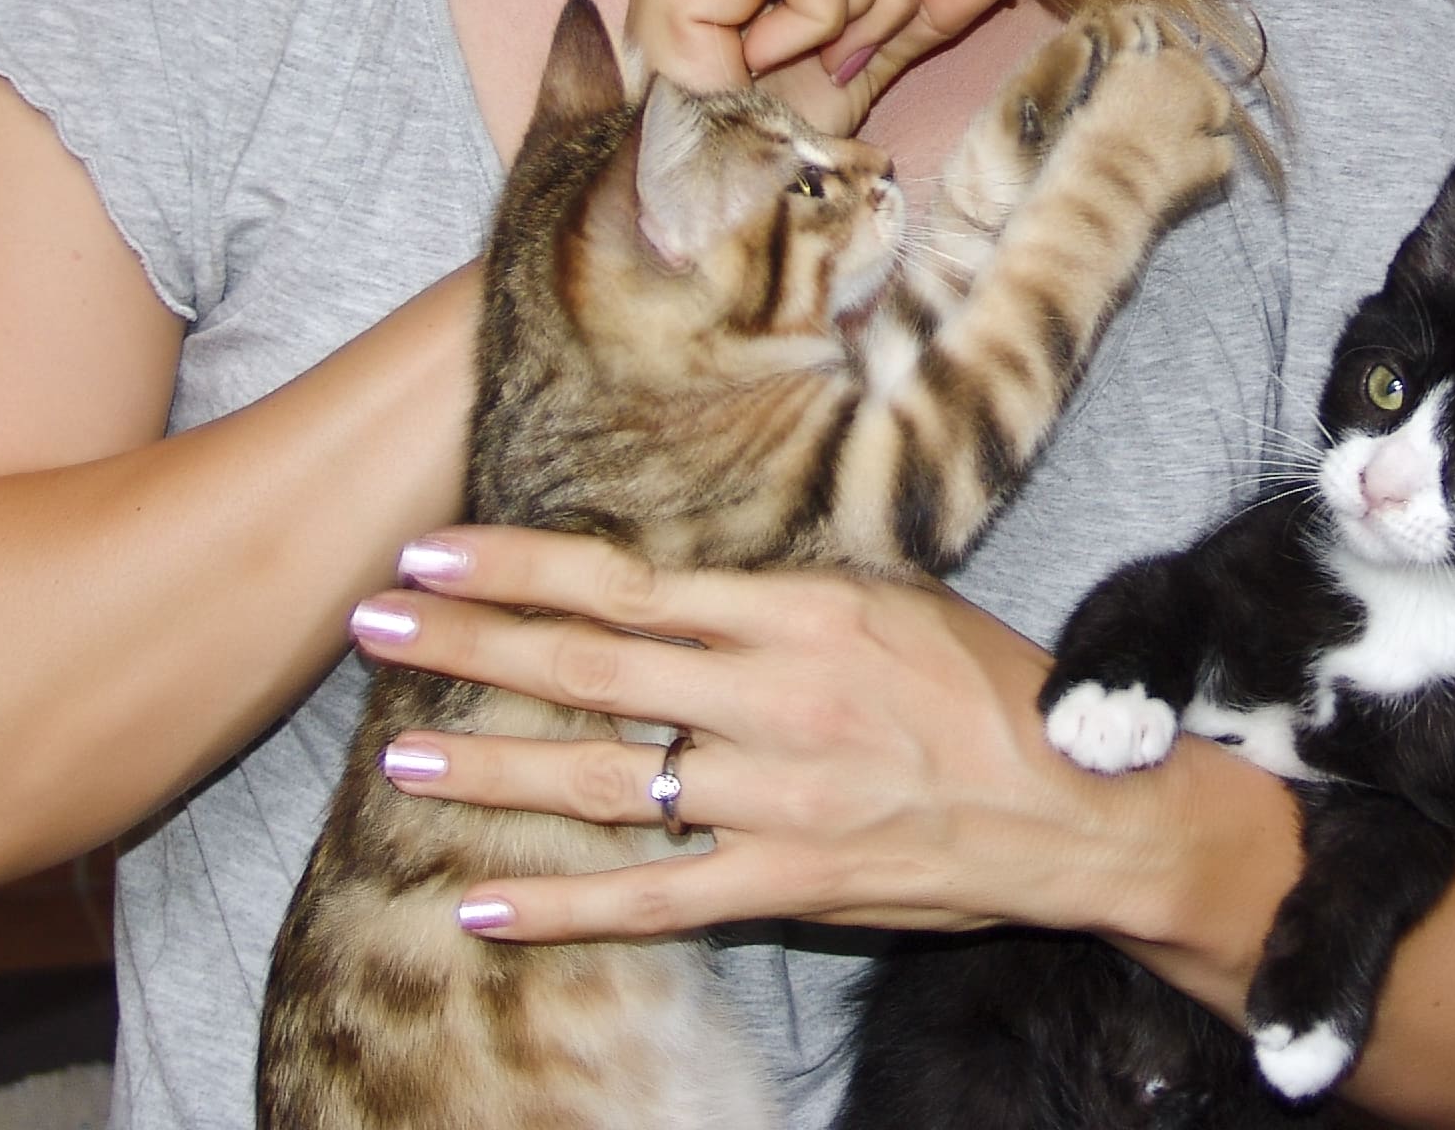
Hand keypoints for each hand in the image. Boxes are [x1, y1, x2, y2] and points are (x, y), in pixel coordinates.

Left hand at [346, 525, 1180, 941]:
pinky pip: (649, 896)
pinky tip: (478, 902)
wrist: (1077, 810)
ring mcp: (774, 799)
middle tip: (376, 625)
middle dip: (471, 645)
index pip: (629, 585)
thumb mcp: (894, 602)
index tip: (434, 550)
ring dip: (491, 767)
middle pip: (590, 669)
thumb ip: (780, 600)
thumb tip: (674, 586)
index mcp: (801, 613)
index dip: (521, 566)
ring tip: (403, 754)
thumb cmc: (986, 692)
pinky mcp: (783, 884)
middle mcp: (774, 699)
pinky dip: (558, 904)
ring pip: (601, 781)